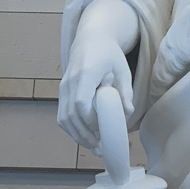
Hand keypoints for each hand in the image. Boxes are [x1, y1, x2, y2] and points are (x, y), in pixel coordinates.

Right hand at [58, 30, 133, 148]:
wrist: (91, 40)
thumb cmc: (109, 54)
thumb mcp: (123, 69)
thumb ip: (126, 92)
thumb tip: (128, 114)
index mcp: (86, 73)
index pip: (81, 102)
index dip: (91, 119)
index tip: (104, 128)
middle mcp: (70, 81)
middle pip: (71, 115)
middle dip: (85, 135)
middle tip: (101, 148)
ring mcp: (63, 87)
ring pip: (64, 119)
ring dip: (78, 136)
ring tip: (94, 146)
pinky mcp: (62, 92)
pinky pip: (63, 116)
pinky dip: (72, 129)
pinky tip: (85, 137)